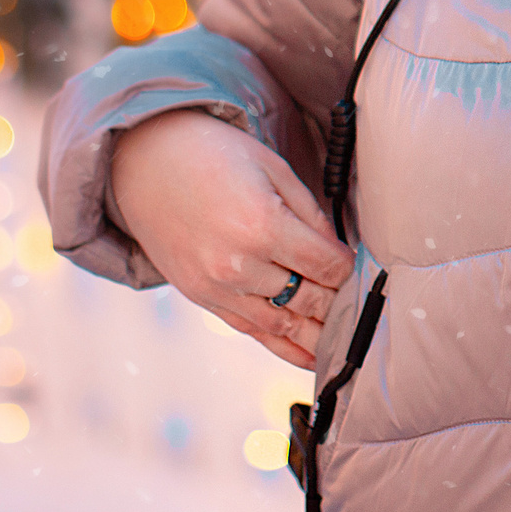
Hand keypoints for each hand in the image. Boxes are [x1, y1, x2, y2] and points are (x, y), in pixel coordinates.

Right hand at [110, 109, 353, 370]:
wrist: (145, 162)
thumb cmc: (216, 155)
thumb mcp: (273, 170)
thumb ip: (310, 215)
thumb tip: (340, 253)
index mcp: (263, 225)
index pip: (326, 266)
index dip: (349, 271)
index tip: (362, 272)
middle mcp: (239, 264)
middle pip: (308, 299)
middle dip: (339, 305)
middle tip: (365, 311)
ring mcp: (216, 286)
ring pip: (282, 325)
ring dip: (317, 336)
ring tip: (348, 345)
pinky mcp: (201, 297)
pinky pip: (249, 331)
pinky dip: (283, 347)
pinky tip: (310, 356)